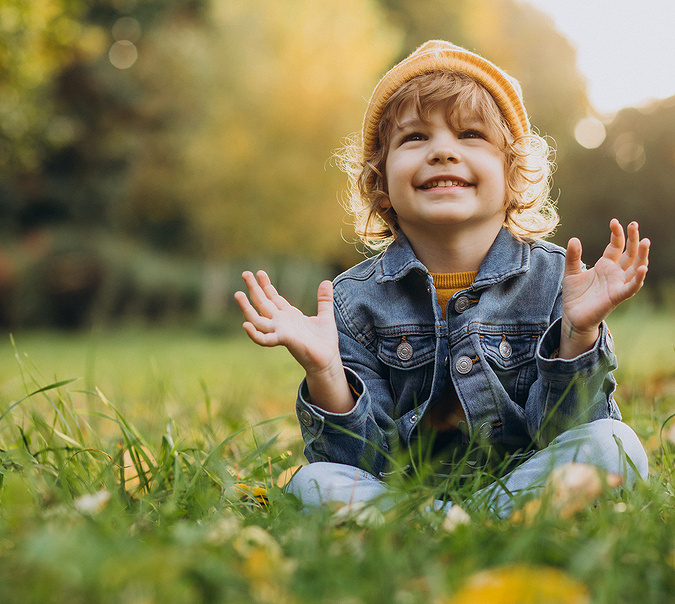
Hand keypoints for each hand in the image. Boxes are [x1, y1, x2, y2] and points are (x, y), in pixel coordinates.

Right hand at [234, 271, 352, 412]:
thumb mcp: (326, 315)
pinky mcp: (284, 340)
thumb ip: (324, 299)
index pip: (273, 298)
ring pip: (258, 319)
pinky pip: (265, 339)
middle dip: (254, 289)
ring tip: (238, 294)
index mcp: (289, 315)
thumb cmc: (324, 341)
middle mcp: (281, 322)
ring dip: (247, 307)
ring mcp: (280, 331)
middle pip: (263, 303)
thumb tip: (327, 281)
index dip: (266, 285)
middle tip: (244, 273)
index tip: (260, 272)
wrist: (327, 360)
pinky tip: (246, 324)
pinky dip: (255, 333)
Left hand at [560, 219, 649, 357]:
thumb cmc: (575, 295)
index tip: (614, 222)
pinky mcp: (617, 296)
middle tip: (634, 224)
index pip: (616, 246)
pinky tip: (643, 268)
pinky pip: (631, 287)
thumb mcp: (570, 272)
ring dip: (642, 255)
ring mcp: (618, 284)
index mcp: (605, 265)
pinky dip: (638, 279)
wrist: (572, 316)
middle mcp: (615, 273)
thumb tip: (574, 239)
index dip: (617, 234)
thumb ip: (573, 257)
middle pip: (630, 253)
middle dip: (633, 239)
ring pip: (636, 268)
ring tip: (645, 241)